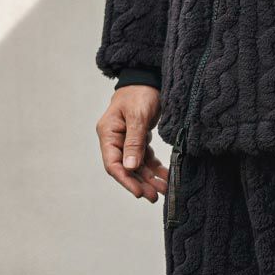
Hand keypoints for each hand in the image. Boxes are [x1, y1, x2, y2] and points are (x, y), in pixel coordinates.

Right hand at [96, 84, 168, 203]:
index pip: (113, 164)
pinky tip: (165, 176)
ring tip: (164, 189)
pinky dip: (155, 168)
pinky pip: (146, 158)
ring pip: (137, 166)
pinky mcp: (139, 139)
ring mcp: (127, 140)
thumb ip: (134, 141)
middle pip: (126, 168)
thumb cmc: (140, 92)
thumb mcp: (137, 116)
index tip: (140, 193)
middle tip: (155, 196)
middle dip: (140, 183)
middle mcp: (115, 139)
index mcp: (108, 133)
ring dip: (150, 178)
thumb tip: (130, 168)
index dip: (126, 180)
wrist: (148, 77)